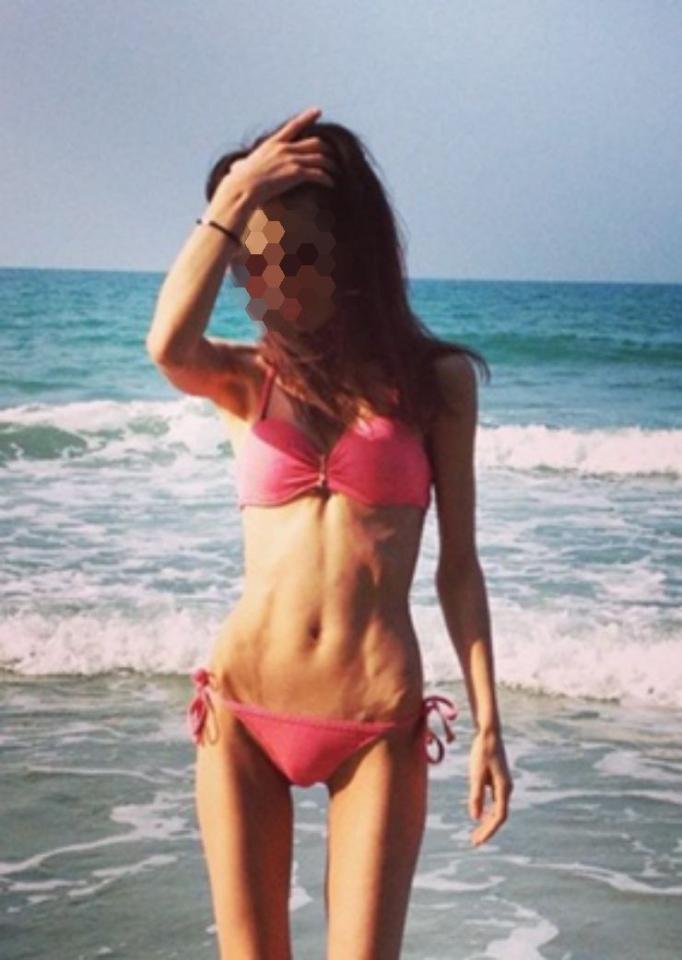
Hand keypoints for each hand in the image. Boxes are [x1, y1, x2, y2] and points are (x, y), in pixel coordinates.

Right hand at [221, 105, 336, 208]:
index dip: (307, 117)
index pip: (293, 126)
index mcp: (273, 143)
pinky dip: (327, 179)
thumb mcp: (242, 167)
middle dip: (328, 149)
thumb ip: (244, 164)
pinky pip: (319, 174)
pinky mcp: (296, 172)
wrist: (243, 187)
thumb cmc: (239, 182)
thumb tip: (234, 169)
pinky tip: (331, 183)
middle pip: (315, 142)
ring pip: (320, 157)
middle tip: (334, 155)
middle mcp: (284, 148)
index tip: (318, 111)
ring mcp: (291, 159)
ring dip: (331, 165)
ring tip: (336, 171)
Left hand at [468, 728, 512, 846]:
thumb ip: (476, 795)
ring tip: (475, 832)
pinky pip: (494, 800)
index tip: (477, 841)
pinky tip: (477, 813)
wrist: (488, 733)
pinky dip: (486, 809)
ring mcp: (503, 784)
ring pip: (497, 808)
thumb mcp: (476, 773)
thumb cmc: (482, 751)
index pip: (498, 817)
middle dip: (487, 829)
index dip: (489, 830)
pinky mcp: (498, 779)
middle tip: (474, 842)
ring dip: (487, 821)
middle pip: (499, 815)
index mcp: (504, 788)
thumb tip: (474, 817)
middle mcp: (506, 788)